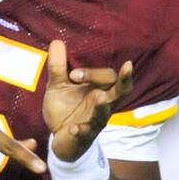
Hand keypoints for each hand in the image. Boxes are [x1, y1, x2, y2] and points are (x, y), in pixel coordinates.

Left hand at [43, 39, 133, 161]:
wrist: (59, 138)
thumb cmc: (65, 109)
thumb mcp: (58, 86)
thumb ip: (58, 66)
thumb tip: (57, 41)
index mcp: (101, 89)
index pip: (109, 76)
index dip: (94, 72)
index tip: (73, 73)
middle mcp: (104, 105)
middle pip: (121, 91)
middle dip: (120, 81)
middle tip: (121, 68)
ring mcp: (95, 121)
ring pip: (105, 113)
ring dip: (102, 106)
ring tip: (100, 97)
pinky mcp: (84, 137)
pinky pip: (86, 134)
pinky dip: (81, 130)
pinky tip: (74, 128)